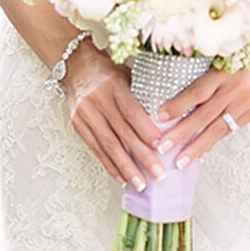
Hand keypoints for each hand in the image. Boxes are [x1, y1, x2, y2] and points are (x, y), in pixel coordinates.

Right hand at [63, 37, 169, 191]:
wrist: (77, 66)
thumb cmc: (109, 72)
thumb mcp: (128, 74)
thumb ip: (144, 93)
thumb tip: (172, 117)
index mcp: (114, 84)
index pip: (131, 111)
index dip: (146, 130)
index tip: (161, 146)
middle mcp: (97, 99)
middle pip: (122, 133)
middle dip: (142, 157)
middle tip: (158, 174)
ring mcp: (85, 113)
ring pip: (108, 145)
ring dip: (126, 168)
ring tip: (141, 184)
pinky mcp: (77, 124)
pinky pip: (96, 148)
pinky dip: (110, 165)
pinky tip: (122, 178)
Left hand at [151, 55, 249, 171]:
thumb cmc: (229, 58)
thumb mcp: (212, 62)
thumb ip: (196, 80)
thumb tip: (168, 107)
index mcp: (223, 71)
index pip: (198, 92)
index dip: (178, 106)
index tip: (159, 117)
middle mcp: (237, 87)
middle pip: (205, 115)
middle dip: (182, 134)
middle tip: (163, 148)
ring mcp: (247, 101)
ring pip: (218, 128)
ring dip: (197, 147)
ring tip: (181, 162)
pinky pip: (229, 131)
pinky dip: (213, 142)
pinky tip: (200, 154)